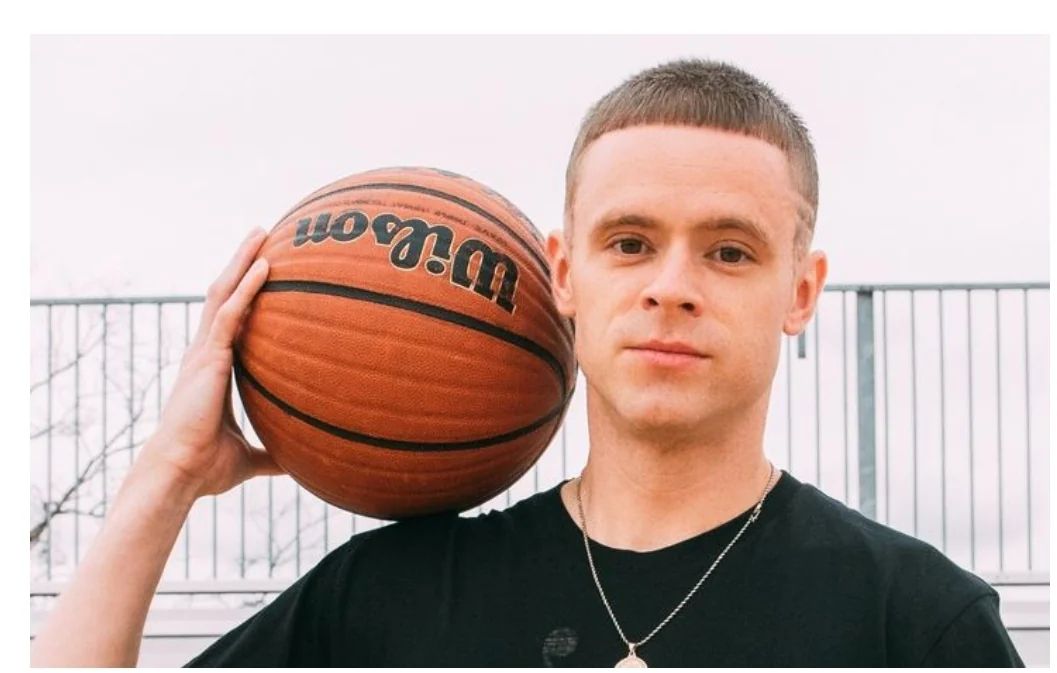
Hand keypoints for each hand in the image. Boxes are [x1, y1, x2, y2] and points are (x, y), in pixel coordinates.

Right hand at [141, 227, 284, 498]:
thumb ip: (272, 453)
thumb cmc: (206, 466)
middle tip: (263, 235)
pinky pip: (229, 315)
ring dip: (243, 261)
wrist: (180, 473)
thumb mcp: (249, 456)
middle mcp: (205, 352)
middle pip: (224, 294)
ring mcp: (204, 352)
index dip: (244, 293)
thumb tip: (299, 462)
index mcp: (212, 367)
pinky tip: (265, 267)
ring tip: (262, 233)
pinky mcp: (207, 358)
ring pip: (224, 293)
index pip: (229, 319)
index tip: (264, 270)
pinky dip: (247, 289)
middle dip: (241, 263)